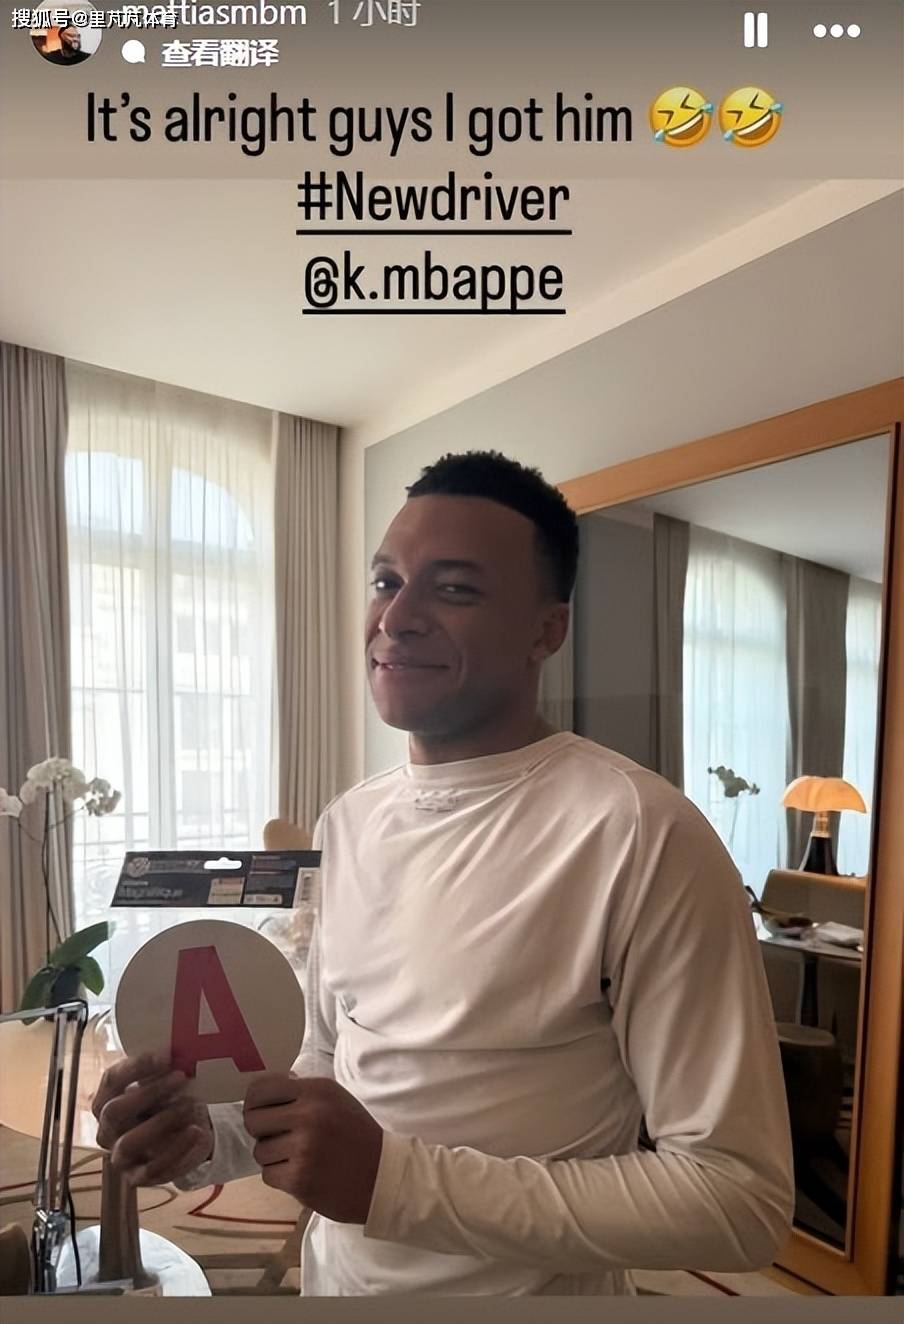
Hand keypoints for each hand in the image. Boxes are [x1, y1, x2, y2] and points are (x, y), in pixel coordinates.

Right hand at [91, 1051, 213, 1186]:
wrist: (184, 1134)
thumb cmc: (167, 1101)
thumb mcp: (162, 1082)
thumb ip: (161, 1071)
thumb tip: (175, 1053)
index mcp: (106, 1100)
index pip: (111, 1079)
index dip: (137, 1066)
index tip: (167, 1054)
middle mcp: (106, 1130)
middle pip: (115, 1110)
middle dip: (149, 1092)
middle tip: (181, 1077)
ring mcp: (119, 1156)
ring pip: (129, 1142)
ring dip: (161, 1122)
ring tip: (190, 1105)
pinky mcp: (138, 1177)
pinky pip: (154, 1168)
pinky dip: (178, 1149)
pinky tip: (197, 1132)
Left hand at [243, 1075, 382, 1222]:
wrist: (382, 1177)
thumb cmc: (356, 1135)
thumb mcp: (335, 1100)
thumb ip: (301, 1093)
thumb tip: (262, 1093)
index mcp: (317, 1090)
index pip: (260, 1089)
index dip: (254, 1102)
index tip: (263, 1112)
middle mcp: (309, 1115)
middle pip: (252, 1120)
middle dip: (260, 1131)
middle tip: (277, 1137)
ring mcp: (303, 1148)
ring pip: (259, 1151)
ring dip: (273, 1157)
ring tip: (297, 1158)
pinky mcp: (300, 1179)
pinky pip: (268, 1175)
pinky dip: (280, 1177)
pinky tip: (301, 1174)